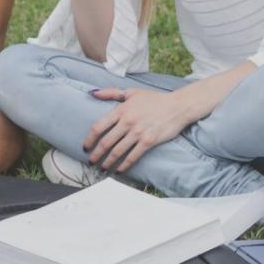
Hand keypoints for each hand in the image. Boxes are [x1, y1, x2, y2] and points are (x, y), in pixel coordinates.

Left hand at [81, 86, 196, 173]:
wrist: (178, 106)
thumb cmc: (154, 99)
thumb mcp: (132, 92)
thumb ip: (111, 93)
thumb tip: (93, 93)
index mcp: (121, 110)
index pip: (99, 127)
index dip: (89, 139)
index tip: (85, 147)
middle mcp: (127, 122)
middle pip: (106, 142)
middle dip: (96, 154)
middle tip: (91, 161)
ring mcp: (138, 132)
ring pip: (117, 151)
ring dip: (108, 162)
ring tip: (102, 168)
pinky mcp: (149, 141)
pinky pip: (133, 156)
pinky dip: (124, 165)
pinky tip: (119, 170)